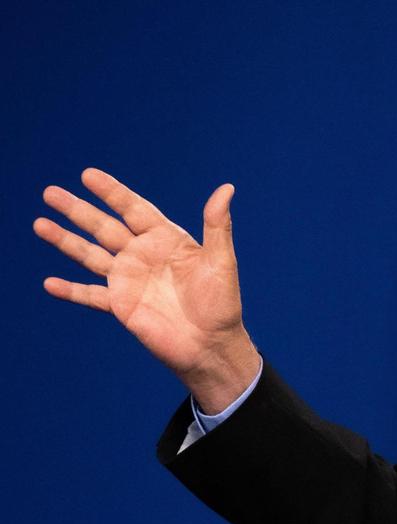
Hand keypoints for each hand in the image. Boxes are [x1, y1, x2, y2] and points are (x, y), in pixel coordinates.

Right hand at [34, 168, 259, 411]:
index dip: (112, 192)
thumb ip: (217, 225)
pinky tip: (49, 283)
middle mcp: (143, 256)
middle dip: (77, 210)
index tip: (88, 174)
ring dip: (65, 241)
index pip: (134, 209)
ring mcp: (129, 280)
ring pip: (90, 255)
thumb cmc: (222, 303)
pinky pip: (90, 295)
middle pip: (104, 227)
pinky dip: (70, 290)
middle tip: (50, 192)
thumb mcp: (221, 261)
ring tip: (39, 223)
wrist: (212, 345)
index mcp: (166, 240)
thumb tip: (227, 189)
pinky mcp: (121, 305)